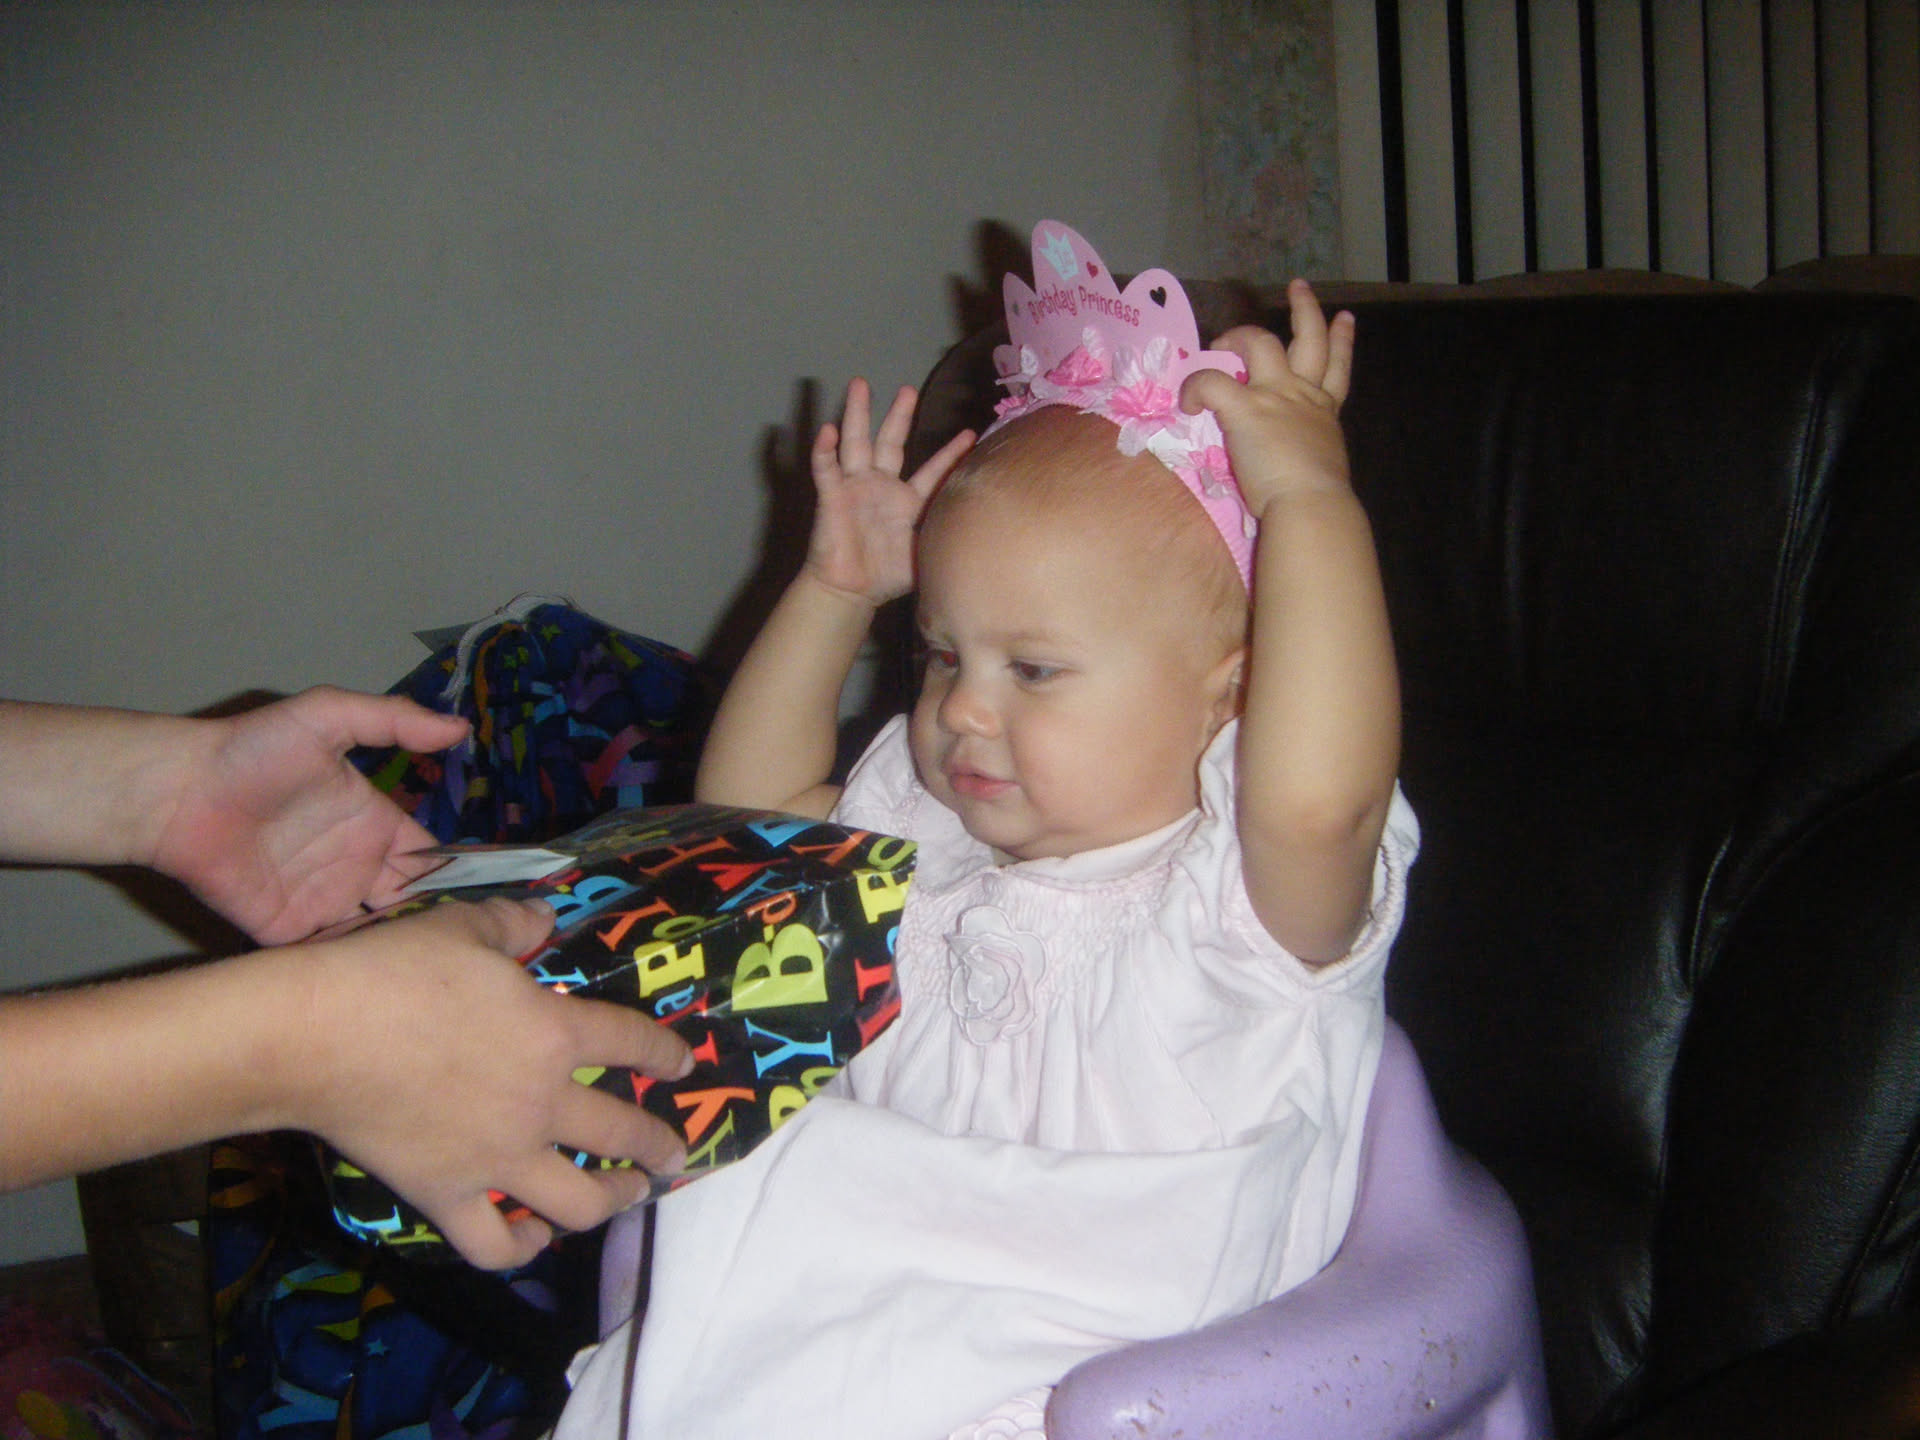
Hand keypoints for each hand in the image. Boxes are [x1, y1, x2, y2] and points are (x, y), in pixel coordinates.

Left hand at [147, 687, 468, 943]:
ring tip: (430, 964)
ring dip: (399, 950)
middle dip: (438, 923)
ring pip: (376, 937)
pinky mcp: (286, 931)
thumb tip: (460, 727)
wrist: (177, 793)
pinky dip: (353, 969)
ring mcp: (322, 903)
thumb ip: (395, 721)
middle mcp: (355, 868)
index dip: (459, 877)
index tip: (492, 898)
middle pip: (411, 905)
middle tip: (466, 944)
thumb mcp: (329, 715)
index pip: (430, 859)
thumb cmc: (252, 750)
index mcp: (374, 826)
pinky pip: (328, 957)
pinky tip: (378, 974)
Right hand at [293, 897, 694, 1269]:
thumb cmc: (394, 971)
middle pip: (622, 1133)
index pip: (632, 1043)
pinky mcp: (446, 1196)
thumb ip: (513, 925)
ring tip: (626, 1198)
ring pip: (578, 1203)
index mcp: (555, 1034)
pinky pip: (493, 1246)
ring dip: (612, 1201)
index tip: (683, 1065)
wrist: (317, 1033)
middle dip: (658, 1148)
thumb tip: (543, 917)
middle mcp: (541, 1103)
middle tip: (674, 1157)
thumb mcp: (464, 927)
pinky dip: (520, 1250)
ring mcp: (497, 1159)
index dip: (665, 1054)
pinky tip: (533, 1241)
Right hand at [806, 379, 973, 604]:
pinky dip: (824, 450)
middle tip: (908, 390)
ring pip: (856, 443)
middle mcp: (880, 486)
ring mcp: (855, 488)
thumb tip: (977, 533)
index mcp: (906, 500)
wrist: (851, 593)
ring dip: (857, 414)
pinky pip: (826, 470)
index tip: (970, 433)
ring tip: (860, 385)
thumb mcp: (924, 554)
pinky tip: (828, 431)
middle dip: (899, 415)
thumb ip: (944, 538)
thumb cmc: (886, 576)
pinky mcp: (832, 497)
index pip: (932, 470)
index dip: (950, 453)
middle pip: (890, 441)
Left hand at [1181, 280, 1356, 520]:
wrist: (1310, 503)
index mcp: (1323, 412)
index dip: (1342, 342)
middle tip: (1298, 287)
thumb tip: (1287, 459)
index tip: (1344, 319)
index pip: (1337, 369)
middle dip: (1305, 309)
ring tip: (1221, 340)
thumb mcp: (1319, 463)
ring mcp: (1274, 395)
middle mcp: (1303, 395)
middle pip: (1309, 338)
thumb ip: (1304, 449)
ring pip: (1260, 341)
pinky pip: (1211, 382)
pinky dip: (1195, 388)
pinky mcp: (1245, 407)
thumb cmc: (1316, 498)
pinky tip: (1190, 402)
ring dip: (1238, 335)